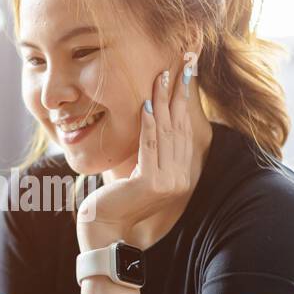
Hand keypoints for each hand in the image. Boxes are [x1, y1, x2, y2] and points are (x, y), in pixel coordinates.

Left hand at [77, 53, 197, 250]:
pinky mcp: (153, 184)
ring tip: (162, 75)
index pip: (186, 129)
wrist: (106, 231)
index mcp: (183, 174)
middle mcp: (183, 178)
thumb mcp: (139, 171)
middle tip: (182, 62)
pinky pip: (150, 146)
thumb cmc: (117, 199)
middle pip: (181, 126)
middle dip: (180, 92)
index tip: (187, 72)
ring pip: (167, 132)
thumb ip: (150, 151)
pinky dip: (148, 124)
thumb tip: (150, 116)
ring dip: (164, 100)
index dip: (186, 100)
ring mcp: (170, 182)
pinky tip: (146, 104)